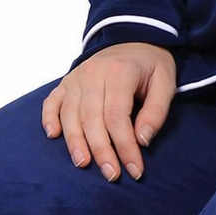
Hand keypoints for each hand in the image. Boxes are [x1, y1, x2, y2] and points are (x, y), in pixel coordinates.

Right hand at [41, 42, 177, 181]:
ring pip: (70, 114)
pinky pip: (52, 101)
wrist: (134, 39)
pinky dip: (49, 118)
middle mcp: (93, 73)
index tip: (135, 170)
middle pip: (92, 119)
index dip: (125, 146)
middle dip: (102, 151)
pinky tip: (53, 136)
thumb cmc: (150, 66)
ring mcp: (77, 77)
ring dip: (75, 142)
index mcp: (120, 72)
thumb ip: (156, 111)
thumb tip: (142, 141)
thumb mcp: (166, 82)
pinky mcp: (66, 82)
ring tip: (83, 164)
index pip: (118, 116)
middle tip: (112, 175)